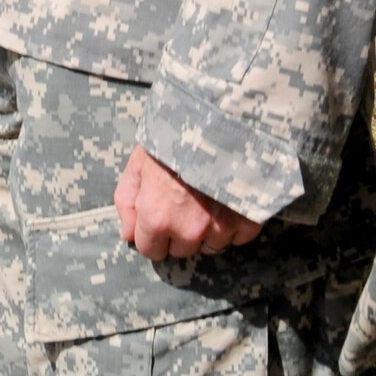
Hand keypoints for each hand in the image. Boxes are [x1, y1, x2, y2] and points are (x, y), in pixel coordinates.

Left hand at [114, 146, 263, 260]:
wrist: (216, 124)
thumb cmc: (171, 141)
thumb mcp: (137, 165)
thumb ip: (127, 202)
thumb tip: (128, 235)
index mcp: (157, 218)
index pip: (150, 251)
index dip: (150, 236)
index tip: (156, 221)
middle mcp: (189, 230)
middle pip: (181, 251)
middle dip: (178, 233)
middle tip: (181, 205)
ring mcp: (221, 228)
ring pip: (211, 247)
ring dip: (206, 232)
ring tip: (205, 201)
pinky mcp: (249, 222)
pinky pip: (238, 239)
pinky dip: (233, 226)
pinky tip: (226, 203)